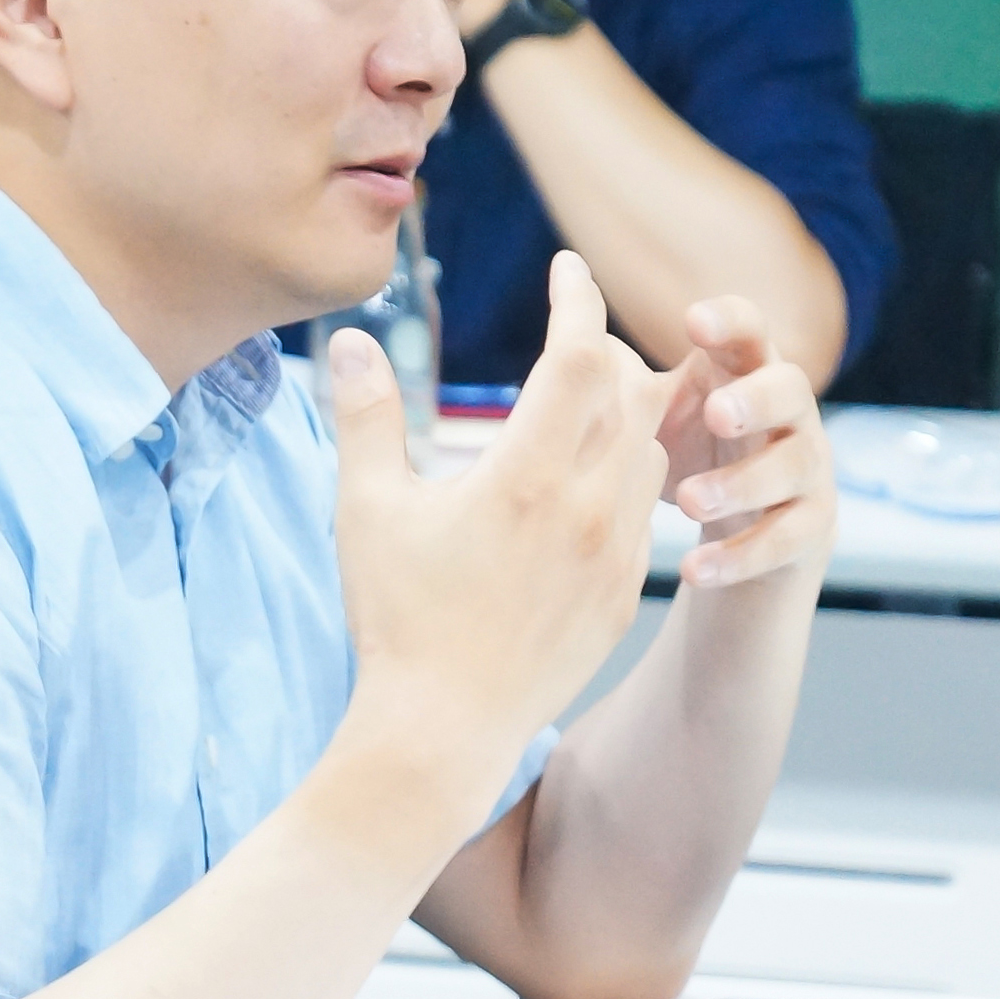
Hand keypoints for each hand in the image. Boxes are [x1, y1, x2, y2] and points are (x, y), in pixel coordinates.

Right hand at [330, 259, 665, 775]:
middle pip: (632, 390)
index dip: (577, 298)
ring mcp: (615, 554)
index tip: (568, 268)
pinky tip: (590, 485)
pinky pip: (647, 512)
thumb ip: (367, 418)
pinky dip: (630, 477)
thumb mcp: (368, 510)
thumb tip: (348, 342)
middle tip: (571, 336)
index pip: (577, 353)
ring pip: (650, 449)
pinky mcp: (623, 595)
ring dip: (626, 415)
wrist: (441, 730)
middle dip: (606, 350)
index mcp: (525, 475)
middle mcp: (588, 507)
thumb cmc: (396, 619)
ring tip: (584, 407)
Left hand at [651, 286, 836, 589]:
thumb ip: (627, 386)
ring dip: (742, 483)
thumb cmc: (692, 455)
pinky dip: (741, 556)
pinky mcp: (813, 526)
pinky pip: (789, 539)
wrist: (746, 537)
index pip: (751, 330)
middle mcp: (788, 412)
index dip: (730, 321)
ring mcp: (809, 468)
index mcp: (746, 372)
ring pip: (794, 466)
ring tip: (687, 501)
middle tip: (717, 414)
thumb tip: (575, 343)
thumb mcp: (658, 417)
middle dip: (756, 399)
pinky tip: (694, 569)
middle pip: (791, 388)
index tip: (692, 322)